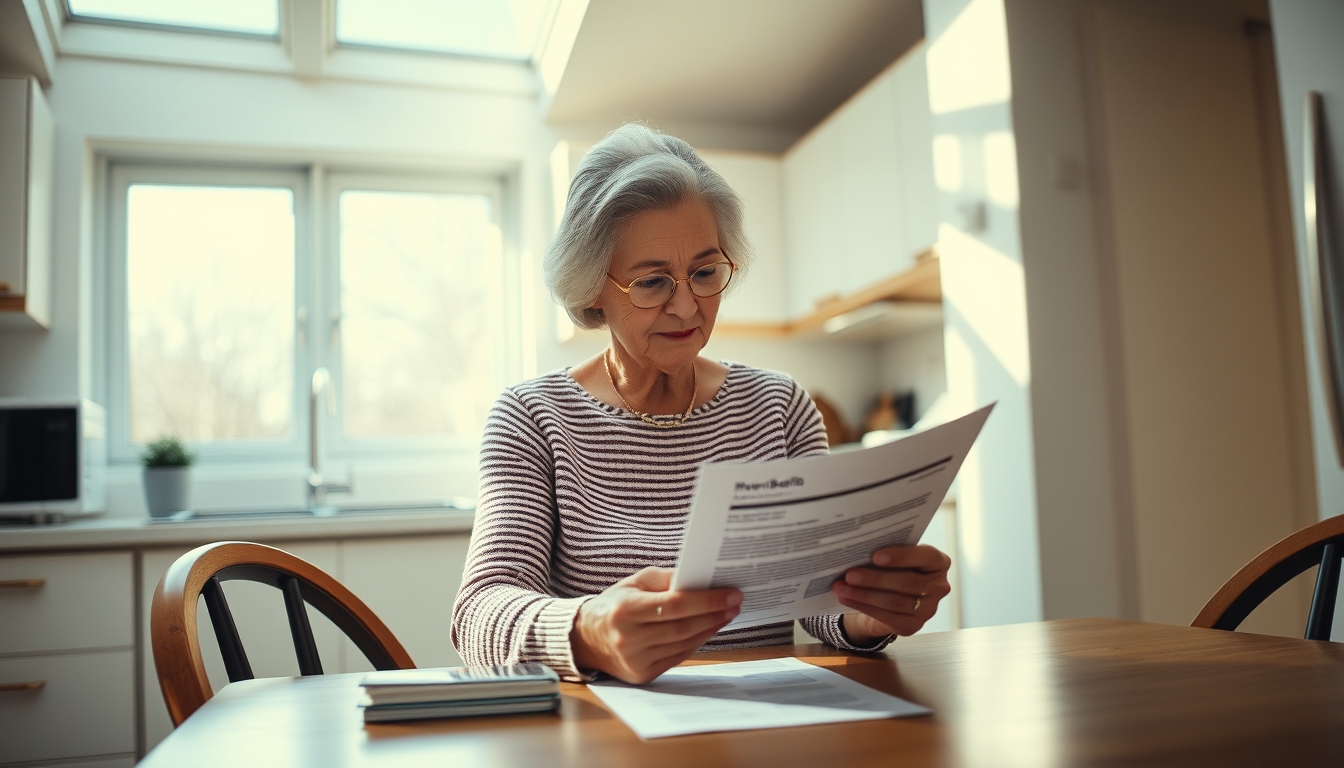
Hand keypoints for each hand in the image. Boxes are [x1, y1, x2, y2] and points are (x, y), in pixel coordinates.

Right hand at [571, 567, 741, 683]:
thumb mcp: (635, 582)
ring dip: (710, 628)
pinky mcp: (643, 674)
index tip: (731, 594)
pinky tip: (708, 629)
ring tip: (726, 614)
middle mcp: (628, 638)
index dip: (706, 600)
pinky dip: (697, 642)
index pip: (675, 605)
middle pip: (683, 627)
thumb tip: (701, 581)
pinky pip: (678, 656)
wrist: (588, 637)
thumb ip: (667, 579)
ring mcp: (636, 660)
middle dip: (714, 615)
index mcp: (625, 610)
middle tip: (735, 603)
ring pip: (684, 643)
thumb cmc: (616, 604)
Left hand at [833, 545, 950, 644]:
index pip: (926, 557)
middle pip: (908, 583)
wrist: (889, 595)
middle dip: (876, 579)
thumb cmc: (893, 568)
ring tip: (842, 587)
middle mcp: (939, 587)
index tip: (875, 556)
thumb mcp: (895, 557)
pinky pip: (887, 617)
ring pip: (895, 602)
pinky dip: (863, 607)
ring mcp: (928, 609)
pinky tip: (847, 598)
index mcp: (939, 563)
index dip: (902, 556)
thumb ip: (887, 552)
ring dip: (864, 595)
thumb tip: (859, 549)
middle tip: (850, 574)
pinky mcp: (913, 625)